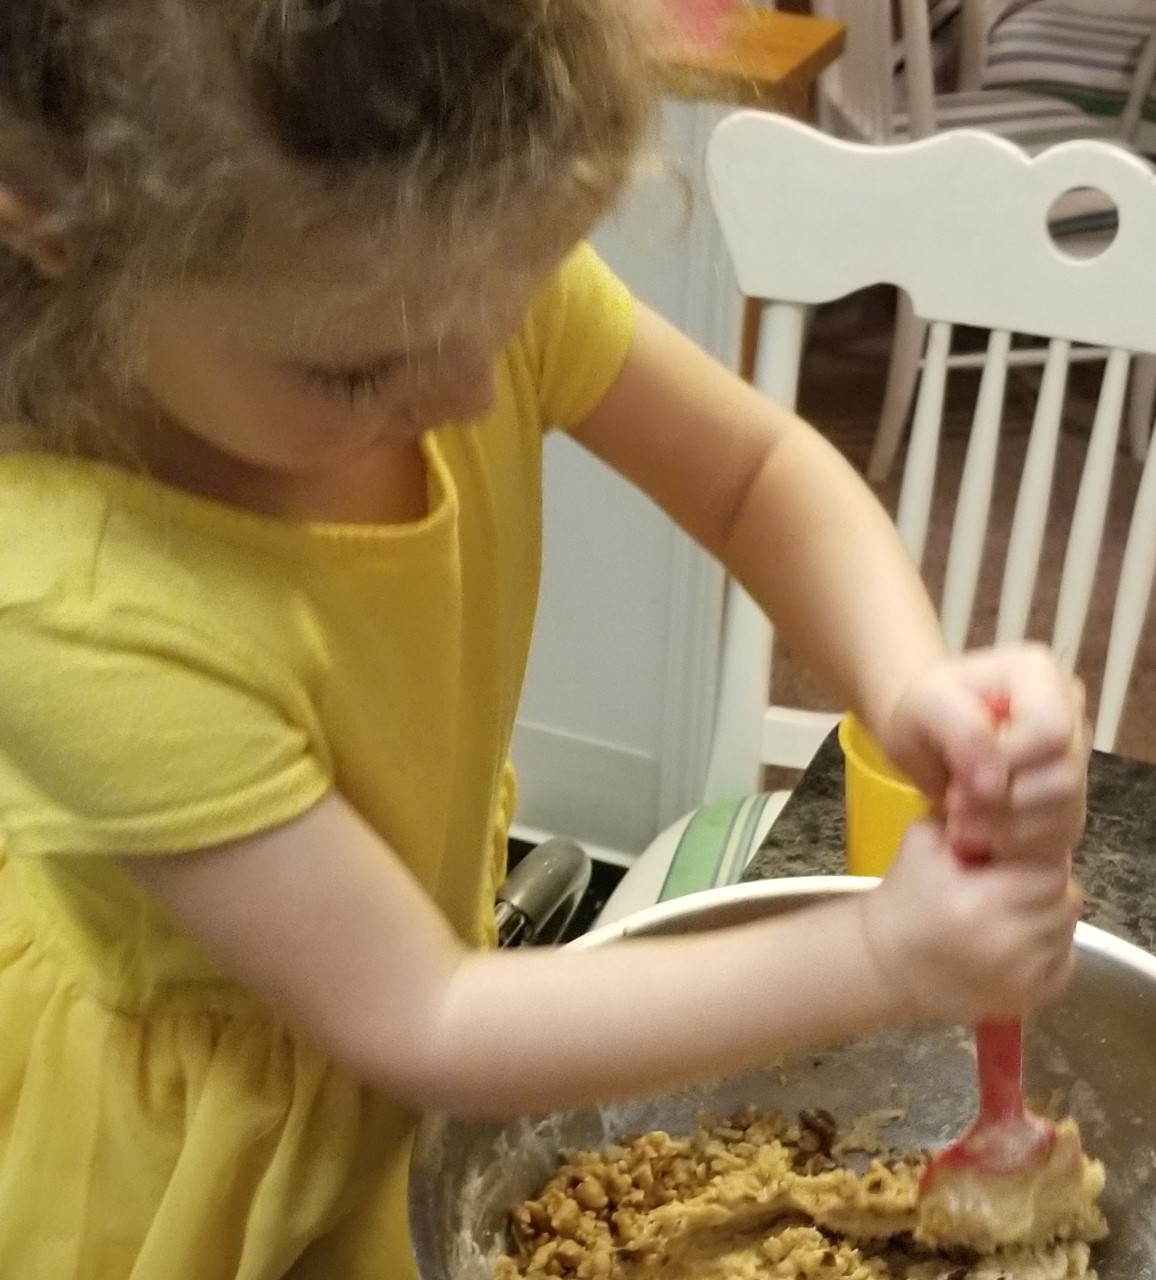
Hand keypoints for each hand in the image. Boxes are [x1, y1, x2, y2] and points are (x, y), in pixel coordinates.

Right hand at [858, 821, 1082, 1023]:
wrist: (885, 964)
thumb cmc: (904, 898)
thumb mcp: (922, 842)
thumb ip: (964, 817)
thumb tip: (1004, 802)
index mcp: (978, 901)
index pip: (1048, 868)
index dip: (1037, 856)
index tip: (1016, 856)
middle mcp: (1006, 942)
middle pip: (1064, 900)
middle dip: (1044, 885)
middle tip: (1016, 881)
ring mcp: (1020, 975)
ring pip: (1066, 930)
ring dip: (1047, 915)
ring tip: (1014, 909)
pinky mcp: (1028, 998)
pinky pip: (1063, 962)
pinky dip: (1049, 947)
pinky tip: (1017, 938)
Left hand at [880, 645, 1089, 862]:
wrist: (922, 737)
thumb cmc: (921, 711)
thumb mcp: (925, 705)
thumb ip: (961, 732)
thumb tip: (994, 783)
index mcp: (1042, 677)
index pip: (1051, 731)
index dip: (1010, 763)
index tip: (962, 777)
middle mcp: (1071, 715)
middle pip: (1064, 776)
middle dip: (1002, 800)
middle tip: (954, 805)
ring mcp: (1074, 760)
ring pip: (1066, 810)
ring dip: (1005, 826)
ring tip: (960, 819)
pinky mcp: (1068, 800)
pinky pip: (1058, 835)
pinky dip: (1013, 843)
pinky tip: (978, 831)